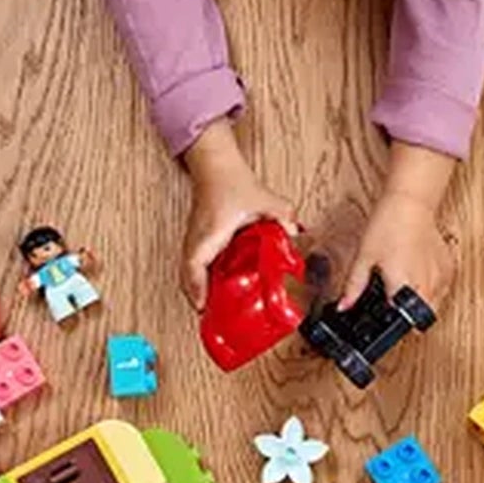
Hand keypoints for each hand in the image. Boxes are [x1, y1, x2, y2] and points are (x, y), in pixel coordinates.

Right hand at [179, 120, 298, 308]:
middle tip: (211, 318)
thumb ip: (283, 216)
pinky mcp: (196, 237)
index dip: (197, 290)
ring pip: (187, 271)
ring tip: (212, 307)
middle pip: (186, 276)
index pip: (194, 266)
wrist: (214, 164)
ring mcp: (193, 238)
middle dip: (197, 298)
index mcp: (210, 233)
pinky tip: (214, 285)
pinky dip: (199, 278)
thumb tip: (297, 232)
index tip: (203, 308)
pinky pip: (193, 263)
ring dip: (196, 289)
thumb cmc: (230, 181)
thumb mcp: (264, 200)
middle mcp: (197, 238)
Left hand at [338, 187, 455, 311]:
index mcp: (403, 287)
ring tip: (405, 284)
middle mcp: (426, 286)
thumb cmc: (388, 225)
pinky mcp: (449, 268)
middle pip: (419, 320)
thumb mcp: (364, 258)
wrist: (410, 203)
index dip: (388, 321)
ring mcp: (440, 278)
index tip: (382, 311)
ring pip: (434, 306)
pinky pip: (443, 290)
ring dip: (419, 303)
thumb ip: (354, 287)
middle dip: (406, 316)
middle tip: (392, 299)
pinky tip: (419, 275)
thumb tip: (344, 306)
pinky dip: (432, 288)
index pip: (398, 321)